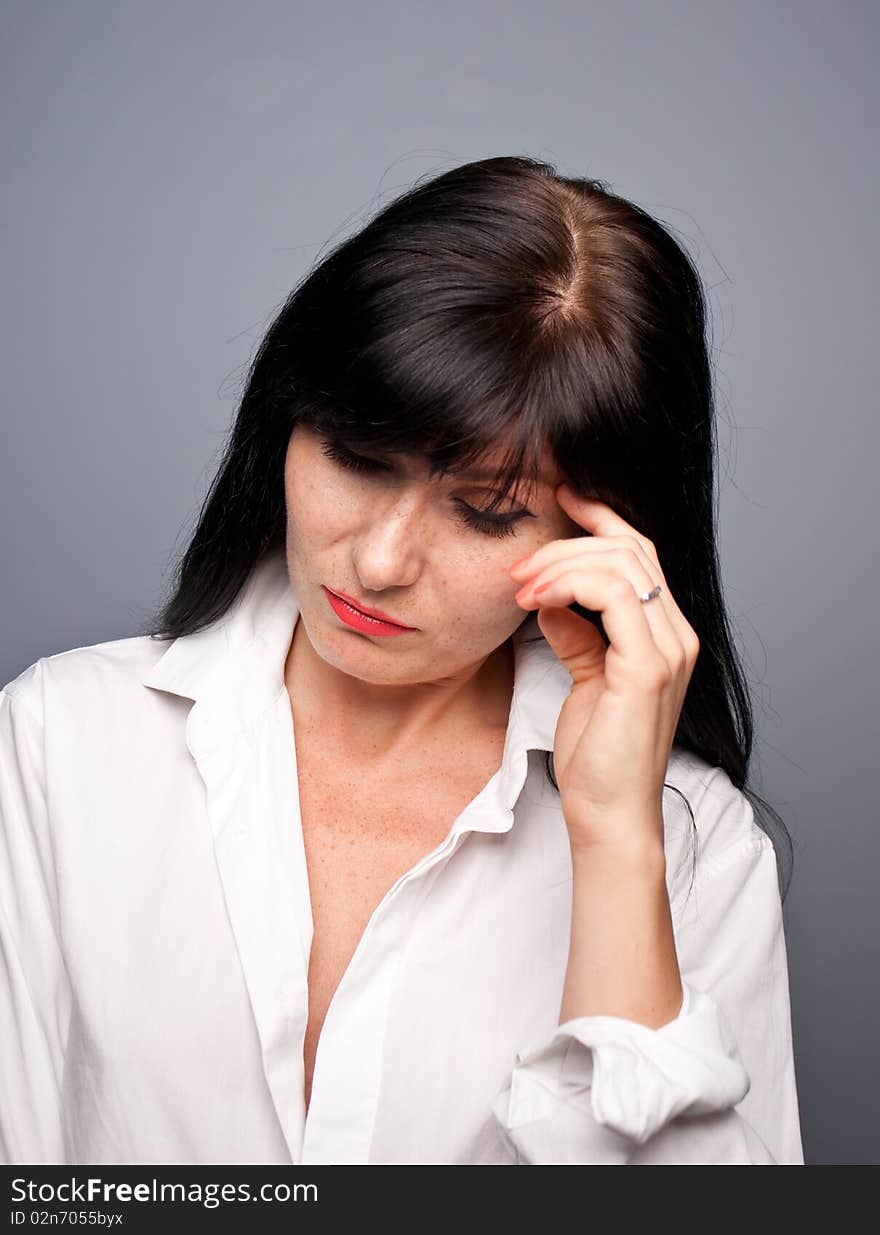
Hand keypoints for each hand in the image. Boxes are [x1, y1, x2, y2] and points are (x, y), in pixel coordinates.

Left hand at [508, 485, 699, 852]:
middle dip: (566, 545)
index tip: (560, 500)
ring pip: (620, 564)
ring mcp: (668, 649)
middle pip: (630, 550)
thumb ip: (576, 635)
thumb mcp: (585, 680)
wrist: (608, 814)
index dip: (602, 519)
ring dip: (560, 564)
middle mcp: (677, 635)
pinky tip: (536, 601)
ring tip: (519, 588)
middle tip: (517, 568)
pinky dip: (568, 585)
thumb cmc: (597, 756)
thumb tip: (549, 598)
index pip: (641, 555)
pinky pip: (611, 595)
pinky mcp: (647, 667)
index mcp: (665, 635)